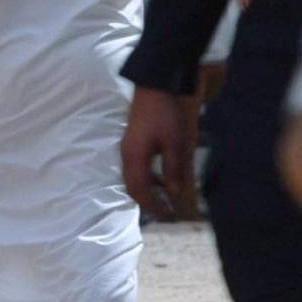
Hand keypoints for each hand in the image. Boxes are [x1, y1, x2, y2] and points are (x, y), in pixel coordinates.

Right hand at [121, 87, 198, 219]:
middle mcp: (127, 154)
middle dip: (147, 202)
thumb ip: (172, 169)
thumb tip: (173, 193)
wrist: (155, 84)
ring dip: (147, 190)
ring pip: (133, 177)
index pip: (139, 191)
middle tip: (165, 213)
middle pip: (132, 187)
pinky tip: (161, 177)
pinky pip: (136, 167)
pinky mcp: (133, 140)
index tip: (166, 216)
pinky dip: (147, 177)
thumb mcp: (174, 142)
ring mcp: (128, 147)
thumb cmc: (165, 113)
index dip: (152, 206)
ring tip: (164, 198)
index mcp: (135, 157)